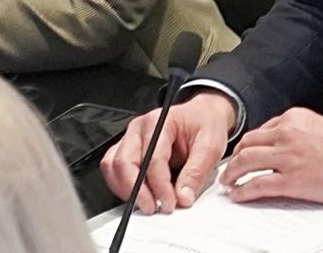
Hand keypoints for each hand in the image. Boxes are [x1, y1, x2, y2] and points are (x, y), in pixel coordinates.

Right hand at [101, 91, 235, 214]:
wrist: (204, 114)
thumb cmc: (205, 124)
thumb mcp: (210, 146)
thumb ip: (196, 172)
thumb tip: (182, 197)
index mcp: (160, 121)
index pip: (153, 158)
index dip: (160, 186)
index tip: (170, 203)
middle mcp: (139, 128)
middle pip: (124, 162)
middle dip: (137, 191)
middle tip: (154, 207)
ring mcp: (130, 138)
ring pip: (113, 166)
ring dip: (126, 189)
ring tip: (147, 203)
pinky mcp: (127, 149)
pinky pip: (112, 168)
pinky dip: (121, 185)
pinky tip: (139, 193)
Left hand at [220, 108, 322, 203]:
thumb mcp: (319, 125)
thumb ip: (298, 131)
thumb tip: (283, 141)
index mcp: (293, 119)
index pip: (261, 129)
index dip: (249, 143)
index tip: (245, 151)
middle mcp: (286, 134)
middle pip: (248, 143)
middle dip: (235, 156)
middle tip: (231, 166)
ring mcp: (287, 157)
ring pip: (246, 162)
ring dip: (232, 172)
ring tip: (229, 181)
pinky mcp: (290, 180)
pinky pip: (257, 184)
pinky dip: (243, 190)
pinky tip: (239, 194)